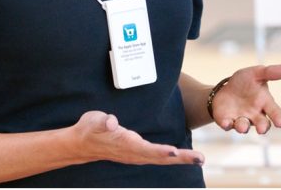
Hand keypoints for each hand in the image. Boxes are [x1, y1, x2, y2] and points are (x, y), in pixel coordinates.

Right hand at [71, 111, 203, 165]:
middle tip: (200, 159)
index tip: (173, 152)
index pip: (146, 149)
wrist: (81, 143)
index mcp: (126, 144)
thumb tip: (111, 122)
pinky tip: (183, 156)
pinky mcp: (137, 152)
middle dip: (181, 158)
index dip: (160, 151)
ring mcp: (136, 154)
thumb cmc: (89, 129)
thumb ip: (103, 122)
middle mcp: (134, 152)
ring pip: (161, 159)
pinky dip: (172, 157)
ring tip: (199, 159)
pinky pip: (158, 156)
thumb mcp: (94, 121)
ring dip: (181, 159)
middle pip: (160, 157)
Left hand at [211, 64, 280, 133]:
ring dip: (243, 127)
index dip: (278, 118)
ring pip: (244, 126)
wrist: (225, 89)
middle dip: (262, 127)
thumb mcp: (256, 73)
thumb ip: (271, 72)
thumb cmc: (245, 82)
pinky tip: (226, 122)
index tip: (280, 124)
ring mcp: (241, 119)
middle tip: (261, 130)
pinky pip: (227, 125)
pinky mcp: (227, 121)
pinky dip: (227, 124)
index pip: (274, 111)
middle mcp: (255, 114)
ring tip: (242, 127)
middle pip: (262, 124)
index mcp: (264, 102)